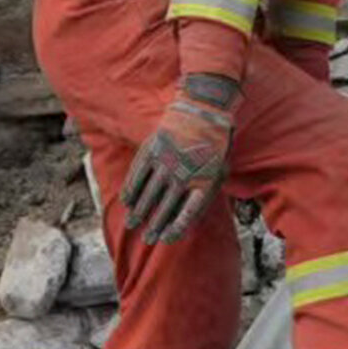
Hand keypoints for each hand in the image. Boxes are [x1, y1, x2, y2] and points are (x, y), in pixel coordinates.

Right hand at [122, 76, 239, 244]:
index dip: (175, 228)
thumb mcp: (219, 169)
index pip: (187, 213)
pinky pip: (139, 174)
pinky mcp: (153, 149)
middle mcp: (183, 175)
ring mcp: (166, 162)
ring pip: (149, 194)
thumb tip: (194, 217)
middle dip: (154, 226)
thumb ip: (208, 193)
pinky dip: (132, 189)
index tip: (166, 238)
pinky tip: (127, 200)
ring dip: (139, 211)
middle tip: (146, 239)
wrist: (204, 109)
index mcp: (203, 181)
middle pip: (165, 207)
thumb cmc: (214, 144)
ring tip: (132, 224)